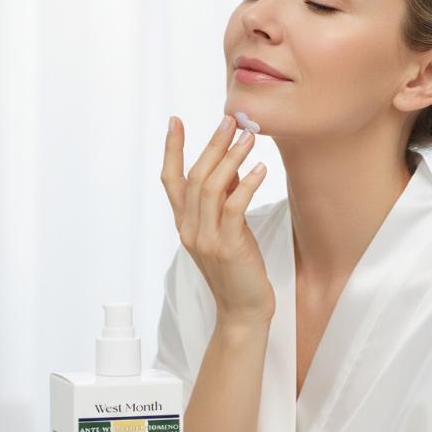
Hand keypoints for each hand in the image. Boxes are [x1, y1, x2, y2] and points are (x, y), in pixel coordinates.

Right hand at [161, 114, 275, 325]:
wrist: (242, 310)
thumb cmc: (238, 269)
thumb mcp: (225, 229)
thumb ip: (222, 199)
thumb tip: (231, 162)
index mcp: (185, 224)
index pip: (170, 180)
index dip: (172, 150)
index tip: (175, 121)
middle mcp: (189, 229)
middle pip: (194, 177)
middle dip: (211, 145)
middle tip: (229, 121)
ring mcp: (205, 239)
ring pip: (211, 188)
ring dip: (231, 159)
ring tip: (249, 138)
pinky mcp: (227, 248)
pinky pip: (233, 208)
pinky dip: (246, 185)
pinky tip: (261, 170)